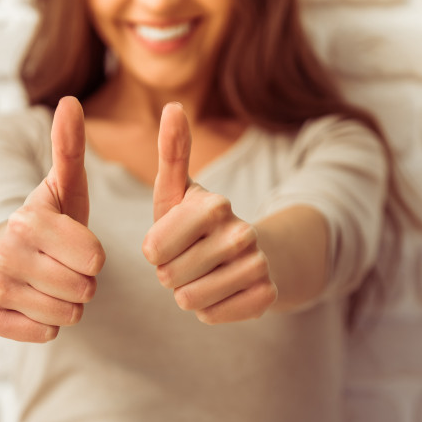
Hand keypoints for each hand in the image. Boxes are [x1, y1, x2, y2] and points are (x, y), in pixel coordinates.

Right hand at [0, 97, 104, 341]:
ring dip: (69, 306)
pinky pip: (37, 333)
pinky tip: (38, 306)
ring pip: (63, 315)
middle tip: (69, 270)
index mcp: (28, 219)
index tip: (81, 248)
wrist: (10, 253)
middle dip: (85, 284)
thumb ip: (70, 148)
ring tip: (56, 286)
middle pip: (80, 289)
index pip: (94, 258)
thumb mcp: (64, 185)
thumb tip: (70, 101)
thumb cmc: (50, 221)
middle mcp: (3, 250)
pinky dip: (47, 325)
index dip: (96, 258)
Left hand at [142, 103, 276, 323]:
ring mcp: (258, 266)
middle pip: (169, 277)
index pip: (153, 249)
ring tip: (204, 273)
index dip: (154, 251)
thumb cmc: (199, 222)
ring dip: (188, 292)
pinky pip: (212, 316)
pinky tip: (222, 290)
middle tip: (189, 259)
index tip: (169, 240)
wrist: (251, 252)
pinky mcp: (268, 296)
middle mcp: (241, 233)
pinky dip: (210, 308)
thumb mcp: (179, 190)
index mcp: (214, 205)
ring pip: (190, 300)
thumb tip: (172, 105)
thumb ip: (171, 152)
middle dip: (170, 273)